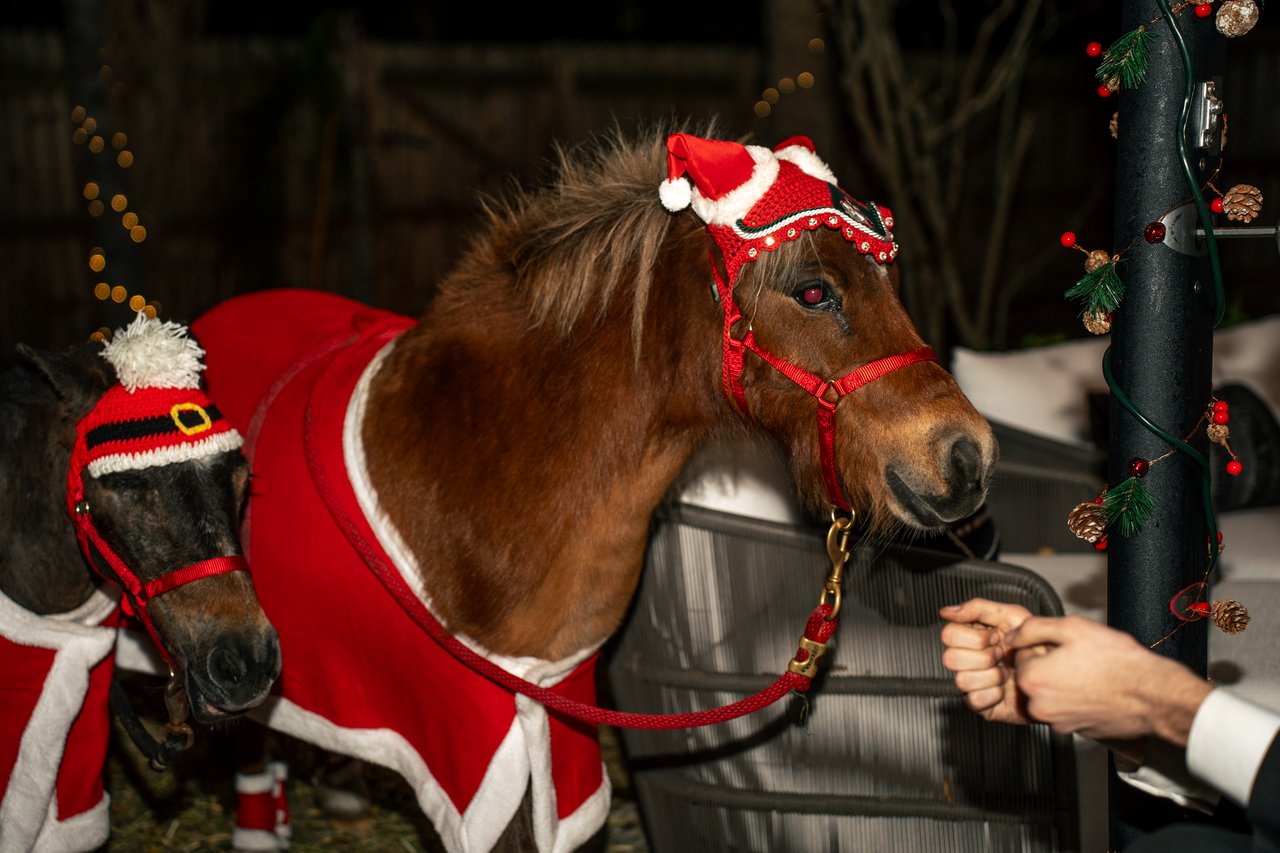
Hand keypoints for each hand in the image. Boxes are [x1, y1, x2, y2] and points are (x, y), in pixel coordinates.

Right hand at [939, 598, 1035, 724]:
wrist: (1059, 675)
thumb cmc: (1039, 646)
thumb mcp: (1013, 616)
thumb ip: (978, 608)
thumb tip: (947, 612)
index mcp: (972, 636)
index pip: (949, 635)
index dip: (974, 638)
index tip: (994, 637)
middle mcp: (969, 659)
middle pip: (950, 658)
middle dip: (983, 657)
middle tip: (1001, 656)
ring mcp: (973, 682)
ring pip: (962, 680)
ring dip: (991, 677)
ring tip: (1007, 674)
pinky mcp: (981, 704)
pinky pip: (974, 700)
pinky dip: (994, 694)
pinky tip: (1005, 690)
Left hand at [1006, 615, 1212, 745]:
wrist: (1152, 694)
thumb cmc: (1117, 660)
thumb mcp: (1071, 627)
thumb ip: (1033, 628)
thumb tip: (1014, 634)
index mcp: (1032, 679)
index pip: (1021, 654)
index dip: (1043, 645)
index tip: (1063, 645)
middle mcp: (1039, 706)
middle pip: (1033, 676)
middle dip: (1050, 664)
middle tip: (1078, 658)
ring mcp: (1057, 723)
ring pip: (1050, 694)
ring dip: (1063, 682)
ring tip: (1090, 673)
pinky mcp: (1076, 732)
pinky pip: (1067, 710)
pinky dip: (1076, 699)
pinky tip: (1096, 689)